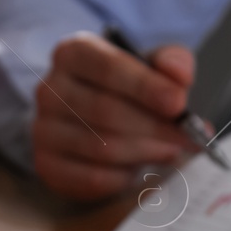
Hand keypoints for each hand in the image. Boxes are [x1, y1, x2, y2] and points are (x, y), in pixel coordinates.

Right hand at [32, 33, 201, 201]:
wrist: (92, 121)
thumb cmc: (125, 90)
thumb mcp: (150, 66)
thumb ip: (171, 62)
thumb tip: (179, 75)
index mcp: (73, 53)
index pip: (107, 66)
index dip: (145, 86)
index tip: (178, 104)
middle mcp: (50, 89)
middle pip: (106, 110)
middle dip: (154, 127)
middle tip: (187, 137)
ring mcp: (43, 129)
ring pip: (101, 147)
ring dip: (144, 152)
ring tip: (170, 151)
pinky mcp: (47, 164)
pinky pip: (92, 177)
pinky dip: (124, 176)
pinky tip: (139, 168)